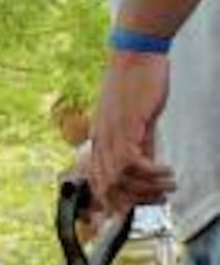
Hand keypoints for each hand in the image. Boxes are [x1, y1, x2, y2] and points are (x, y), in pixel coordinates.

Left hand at [91, 50, 176, 217]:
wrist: (136, 54)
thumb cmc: (138, 82)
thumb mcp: (139, 119)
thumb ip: (142, 143)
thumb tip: (148, 166)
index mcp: (99, 139)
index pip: (97, 179)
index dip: (111, 200)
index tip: (130, 210)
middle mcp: (99, 140)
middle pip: (105, 186)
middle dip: (132, 201)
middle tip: (158, 201)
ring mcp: (109, 135)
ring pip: (118, 178)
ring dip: (146, 189)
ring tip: (168, 187)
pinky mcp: (124, 128)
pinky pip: (132, 163)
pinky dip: (151, 173)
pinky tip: (166, 172)